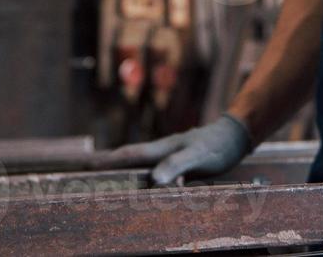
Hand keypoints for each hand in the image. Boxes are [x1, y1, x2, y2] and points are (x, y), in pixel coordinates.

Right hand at [101, 113, 251, 185]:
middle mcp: (163, 152)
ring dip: (127, 172)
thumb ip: (176, 164)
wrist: (235, 136)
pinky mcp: (181, 164)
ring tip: (109, 179)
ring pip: (143, 166)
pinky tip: (146, 186)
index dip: (109, 159)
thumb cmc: (216, 145)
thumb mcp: (197, 155)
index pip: (130, 154)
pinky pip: (158, 173)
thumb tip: (153, 180)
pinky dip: (147, 180)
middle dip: (111, 164)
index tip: (88, 163)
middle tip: (89, 170)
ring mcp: (171, 157)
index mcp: (162, 148)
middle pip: (131, 159)